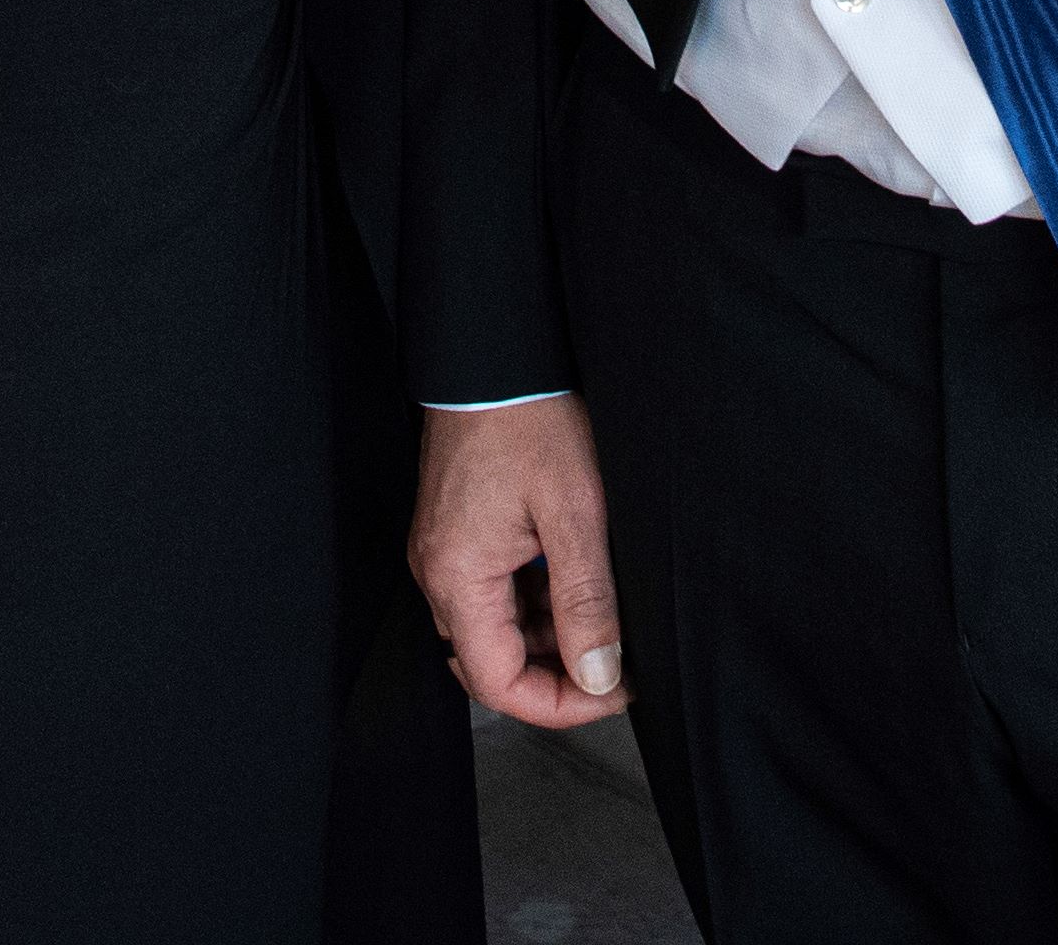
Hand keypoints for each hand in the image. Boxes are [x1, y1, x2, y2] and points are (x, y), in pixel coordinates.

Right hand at [410, 398, 627, 727]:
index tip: (613, 693)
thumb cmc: (530, 418)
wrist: (496, 353)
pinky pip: (492, 592)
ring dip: (549, 638)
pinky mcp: (456, 532)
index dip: (559, 704)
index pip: (498, 683)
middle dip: (557, 675)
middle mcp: (438, 572)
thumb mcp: (576, 514)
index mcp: (458, 576)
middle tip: (618, 664)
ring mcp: (444, 552)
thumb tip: (599, 675)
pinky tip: (575, 585)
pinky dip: (535, 603)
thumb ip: (586, 602)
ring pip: (495, 629)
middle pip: (492, 663)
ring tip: (606, 619)